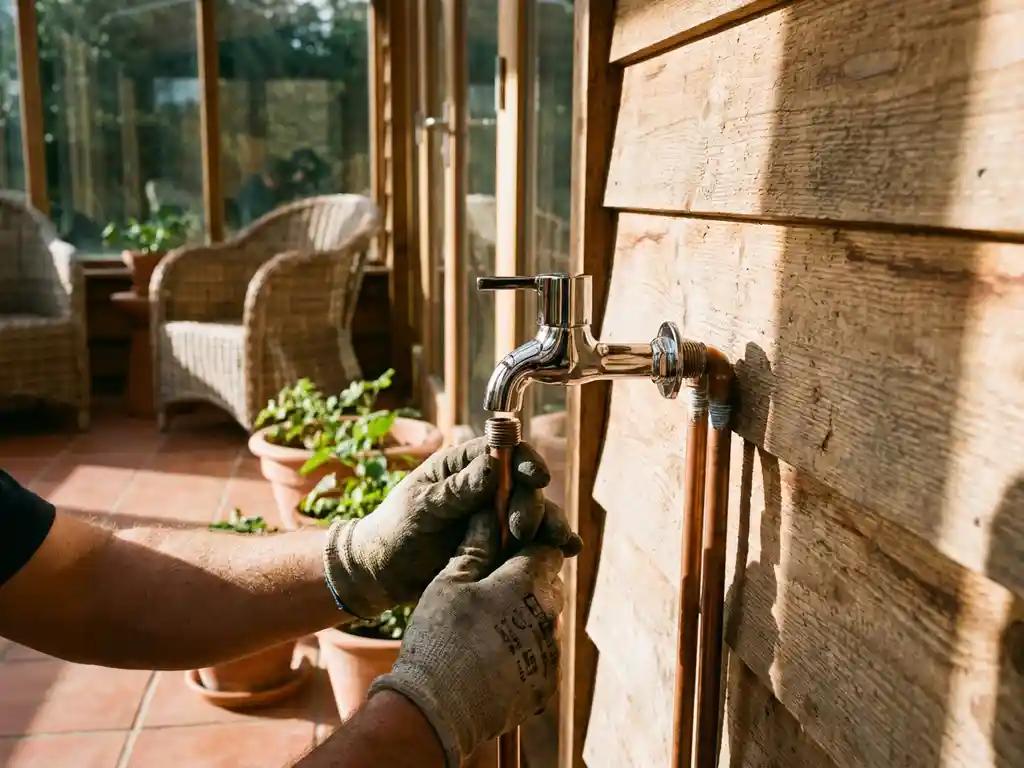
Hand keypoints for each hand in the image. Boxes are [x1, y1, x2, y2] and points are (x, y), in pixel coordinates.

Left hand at [323, 436, 580, 618]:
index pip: (505, 452)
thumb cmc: (395, 530)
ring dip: (548, 525)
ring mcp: (497, 518)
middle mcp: (487, 488)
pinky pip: (532, 543)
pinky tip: (567, 553)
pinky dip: (550, 546)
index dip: (525, 461)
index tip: (534, 477)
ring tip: (560, 544)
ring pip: (534, 515)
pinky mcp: (503, 547)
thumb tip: (493, 464)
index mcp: (465, 465)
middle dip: (529, 504)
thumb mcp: (421, 507)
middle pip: (524, 486)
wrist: (384, 574)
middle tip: (519, 530)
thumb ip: (456, 490)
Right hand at [369, 513, 565, 766]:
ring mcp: (551, 652)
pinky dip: (524, 651)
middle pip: (549, 584)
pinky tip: (492, 658)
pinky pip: (542, 655)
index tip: (505, 550)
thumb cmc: (440, 637)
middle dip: (527, 581)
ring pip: (546, 620)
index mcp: (528, 582)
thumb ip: (477, 546)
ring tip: (487, 629)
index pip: (546, 547)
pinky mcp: (547, 683)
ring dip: (526, 617)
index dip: (527, 545)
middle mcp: (550, 614)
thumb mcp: (450, 582)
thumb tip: (490, 515)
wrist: (439, 709)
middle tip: (490, 589)